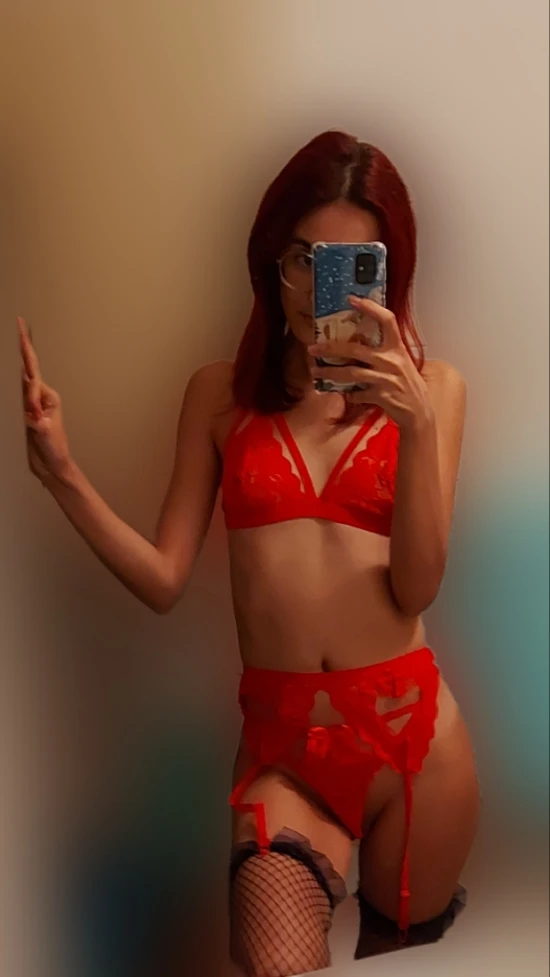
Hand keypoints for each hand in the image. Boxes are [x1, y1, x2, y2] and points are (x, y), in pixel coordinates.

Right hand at [18, 317, 71, 482]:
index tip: (28, 382)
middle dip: (24, 347)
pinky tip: (14, 366)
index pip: (33, 382)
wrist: (52, 465)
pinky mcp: (22, 411)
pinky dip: (12, 380)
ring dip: (18, 357)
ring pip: (20, 377)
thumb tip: (30, 408)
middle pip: (28, 368)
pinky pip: (14, 393)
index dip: (28, 388)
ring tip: (18, 335)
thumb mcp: (46, 433)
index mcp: (49, 398)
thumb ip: (38, 420)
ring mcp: (30, 403)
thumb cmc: (54, 449)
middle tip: (19, 325)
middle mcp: (40, 396)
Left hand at [309, 297, 433, 433]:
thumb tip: (357, 347)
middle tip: (313, 347)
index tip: (352, 299)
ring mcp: (386, 379)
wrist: (419, 412)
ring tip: (315, 371)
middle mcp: (392, 361)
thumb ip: (384, 353)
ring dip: (330, 372)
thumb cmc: (409, 385)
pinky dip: (348, 394)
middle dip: (331, 348)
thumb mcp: (402, 363)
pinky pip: (357, 394)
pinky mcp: (381, 396)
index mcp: (398, 348)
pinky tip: (344, 393)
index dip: (370, 308)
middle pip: (355, 350)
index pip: (387, 320)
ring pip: (351, 373)